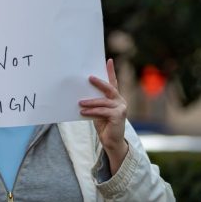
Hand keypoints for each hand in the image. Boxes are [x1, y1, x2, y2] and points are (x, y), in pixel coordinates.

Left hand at [79, 58, 128, 174]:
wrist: (111, 141)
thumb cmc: (103, 125)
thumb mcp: (98, 111)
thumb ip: (95, 102)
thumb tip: (81, 94)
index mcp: (115, 98)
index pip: (113, 82)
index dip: (111, 71)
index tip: (108, 60)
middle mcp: (120, 101)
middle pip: (109, 88)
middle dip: (99, 82)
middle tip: (89, 78)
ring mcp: (121, 108)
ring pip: (103, 101)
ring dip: (90, 102)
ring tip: (79, 103)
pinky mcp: (119, 116)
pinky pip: (102, 111)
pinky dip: (92, 111)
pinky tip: (83, 112)